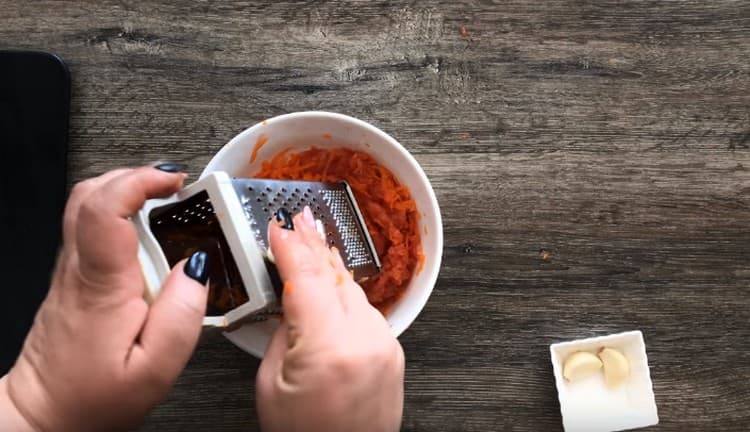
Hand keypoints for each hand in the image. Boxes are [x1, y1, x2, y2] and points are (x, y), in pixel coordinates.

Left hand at [0, 165, 209, 430]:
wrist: (44, 413)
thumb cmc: (94, 396)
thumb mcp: (156, 369)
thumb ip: (183, 314)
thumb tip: (200, 266)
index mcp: (102, 285)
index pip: (104, 207)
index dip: (140, 181)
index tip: (174, 182)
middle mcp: (80, 267)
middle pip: (90, 192)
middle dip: (136, 175)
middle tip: (175, 187)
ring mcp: (72, 268)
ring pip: (87, 203)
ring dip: (128, 189)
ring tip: (166, 202)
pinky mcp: (74, 274)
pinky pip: (92, 224)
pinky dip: (121, 210)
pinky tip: (148, 233)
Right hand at [256, 207, 404, 431]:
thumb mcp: (272, 384)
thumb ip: (284, 333)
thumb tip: (292, 301)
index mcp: (329, 347)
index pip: (308, 278)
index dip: (291, 246)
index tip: (280, 226)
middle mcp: (365, 340)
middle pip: (335, 276)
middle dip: (315, 243)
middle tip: (301, 217)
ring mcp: (384, 345)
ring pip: (352, 289)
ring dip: (331, 265)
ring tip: (314, 240)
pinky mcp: (392, 351)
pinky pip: (365, 309)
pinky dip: (346, 291)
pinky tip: (335, 280)